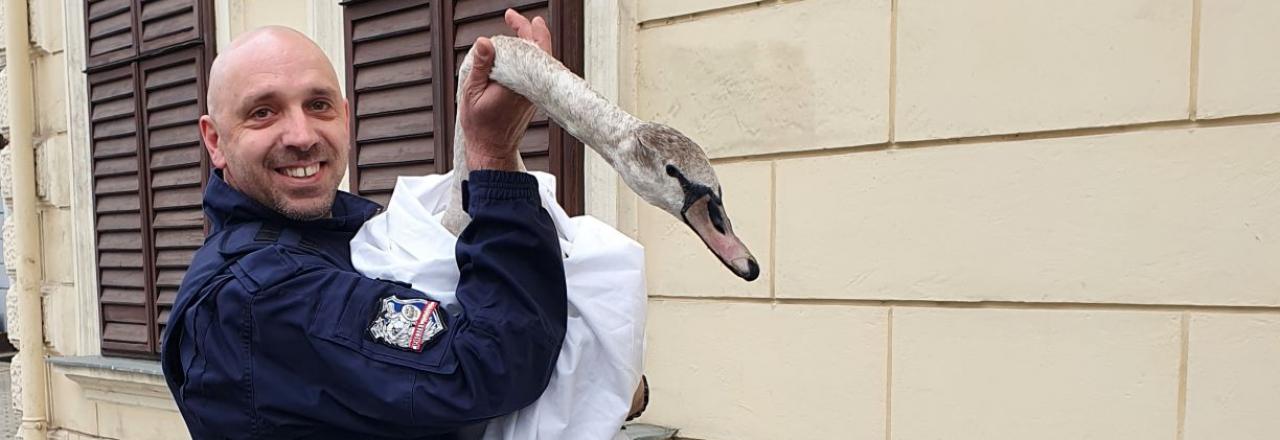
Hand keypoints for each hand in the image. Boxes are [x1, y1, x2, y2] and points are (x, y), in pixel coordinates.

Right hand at [460, 9, 552, 170]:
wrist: (492, 150)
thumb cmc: (481, 127)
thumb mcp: (471, 94)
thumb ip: (480, 66)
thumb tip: (485, 43)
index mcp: (518, 84)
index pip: (532, 49)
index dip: (526, 29)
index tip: (513, 17)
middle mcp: (531, 88)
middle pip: (538, 51)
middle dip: (527, 32)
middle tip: (513, 19)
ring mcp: (533, 93)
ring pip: (537, 62)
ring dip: (527, 44)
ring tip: (515, 30)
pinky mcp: (531, 98)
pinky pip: (533, 73)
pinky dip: (525, 59)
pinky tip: (515, 54)